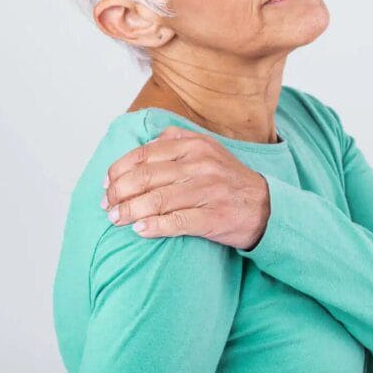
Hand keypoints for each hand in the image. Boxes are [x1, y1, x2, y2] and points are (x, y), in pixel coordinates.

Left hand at [100, 125, 271, 249]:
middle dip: (119, 193)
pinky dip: (154, 226)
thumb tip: (140, 147)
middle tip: (107, 206)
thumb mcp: (206, 149)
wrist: (265, 206)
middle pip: (145, 177)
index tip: (107, 184)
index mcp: (193, 145)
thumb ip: (175, 142)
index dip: (119, 170)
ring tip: (116, 219)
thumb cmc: (228, 180)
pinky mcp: (214, 216)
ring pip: (157, 200)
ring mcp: (208, 190)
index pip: (144, 155)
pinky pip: (177, 222)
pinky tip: (140, 230)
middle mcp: (200, 164)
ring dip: (129, 212)